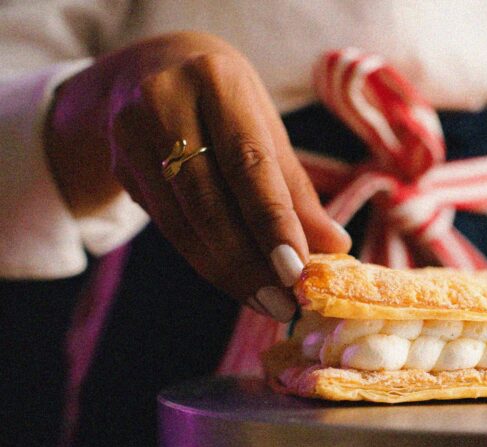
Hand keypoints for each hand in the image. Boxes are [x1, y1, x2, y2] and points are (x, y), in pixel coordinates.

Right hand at [45, 32, 350, 320]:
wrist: (148, 70)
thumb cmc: (226, 106)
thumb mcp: (265, 130)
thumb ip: (296, 190)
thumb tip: (335, 247)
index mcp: (216, 80)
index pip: (247, 163)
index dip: (272, 222)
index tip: (298, 271)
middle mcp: (165, 101)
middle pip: (209, 201)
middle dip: (250, 262)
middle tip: (286, 304)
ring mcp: (132, 133)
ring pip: (183, 223)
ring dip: (229, 272)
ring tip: (269, 303)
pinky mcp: (118, 166)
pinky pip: (168, 227)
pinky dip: (206, 260)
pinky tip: (236, 282)